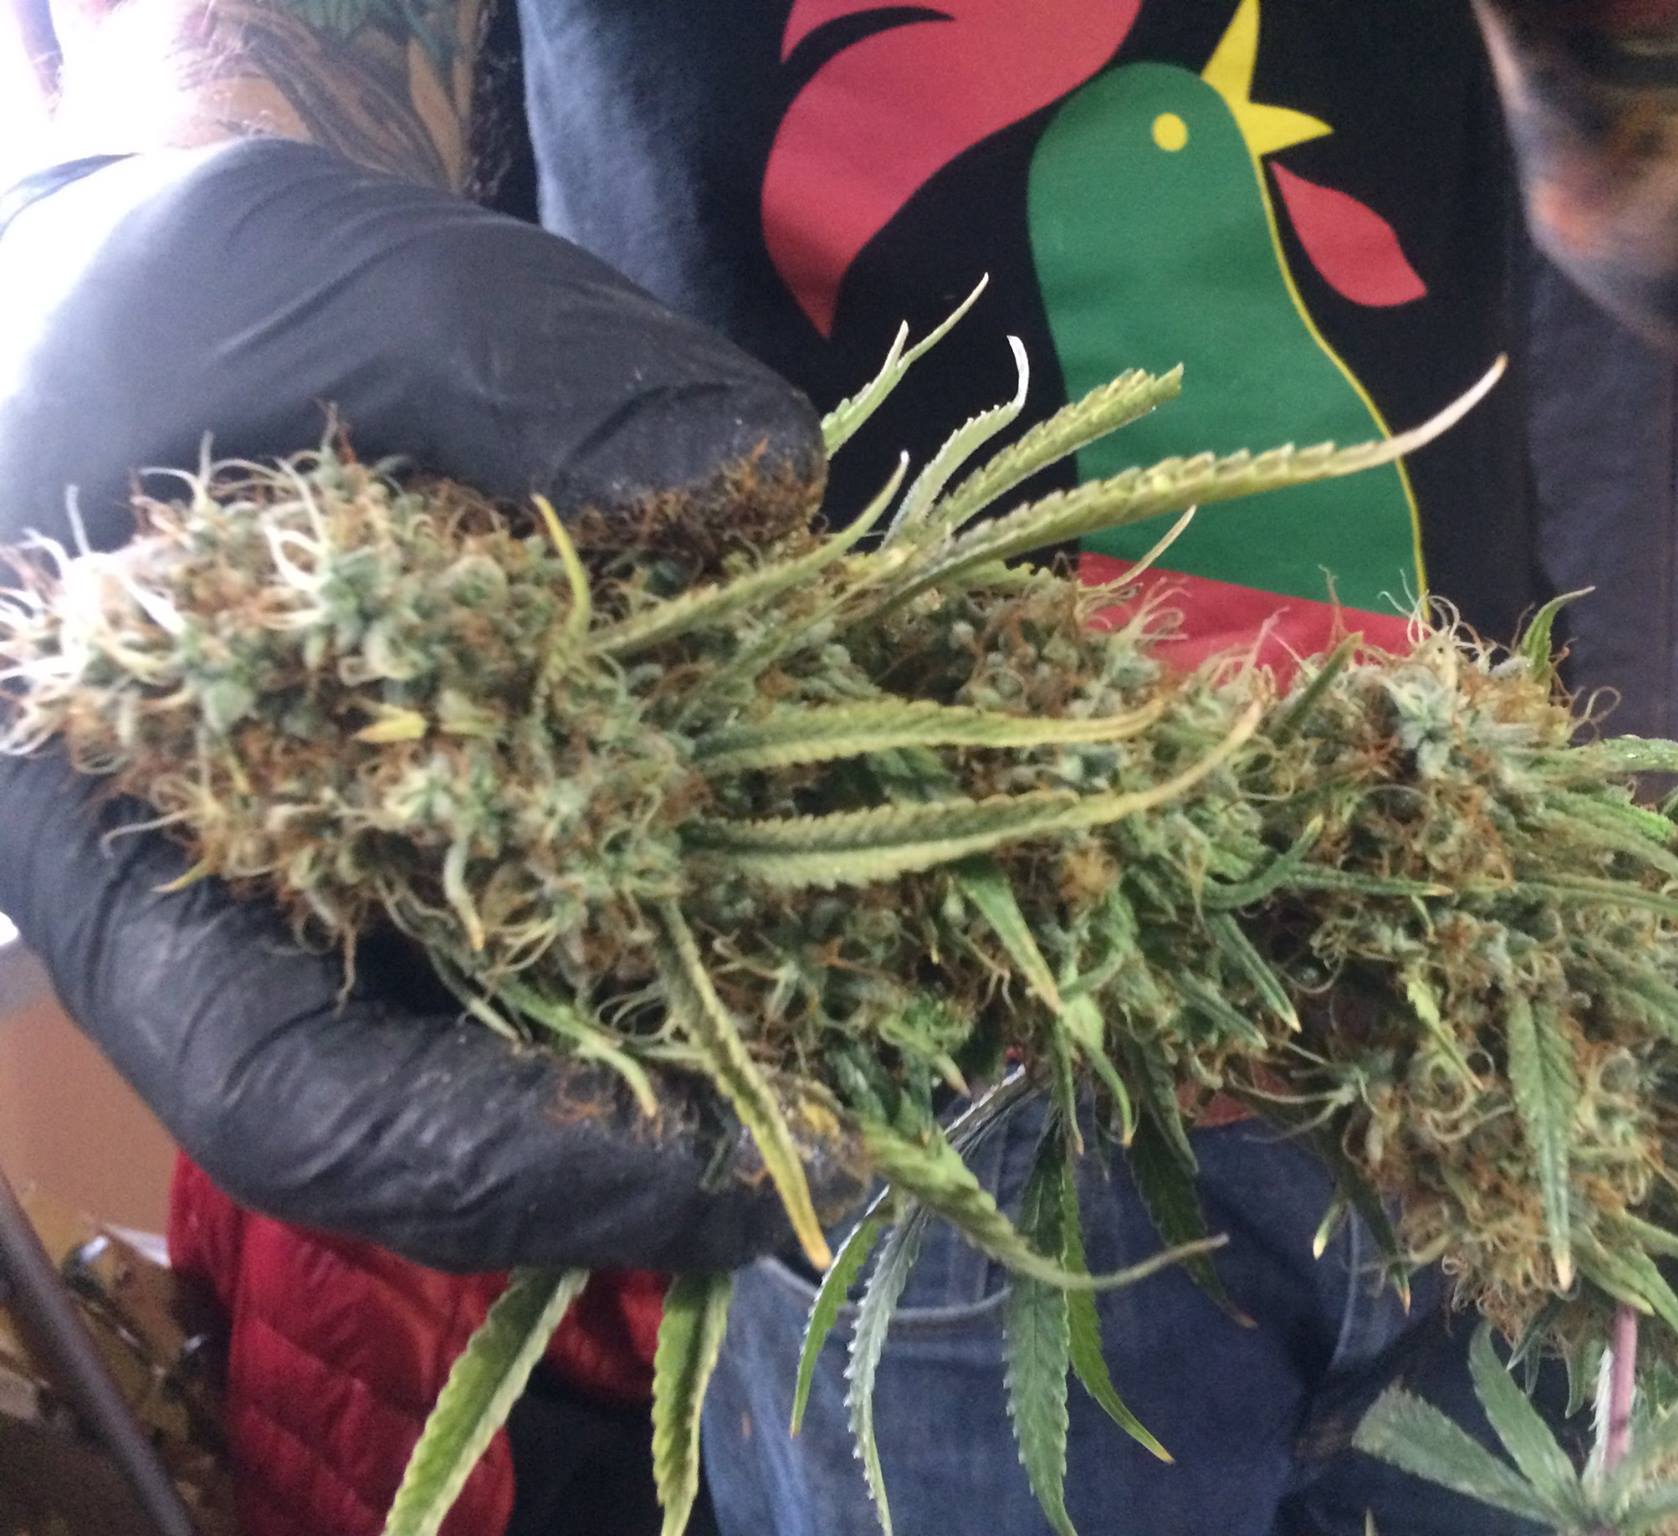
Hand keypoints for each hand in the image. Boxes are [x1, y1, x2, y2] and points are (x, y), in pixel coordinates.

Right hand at [0, 139, 860, 1272]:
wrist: (191, 294)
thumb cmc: (182, 295)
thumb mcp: (314, 284)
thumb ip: (498, 369)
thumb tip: (744, 483)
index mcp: (132, 848)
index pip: (287, 1090)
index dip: (485, 1159)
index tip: (702, 1154)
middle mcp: (272, 900)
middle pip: (456, 1100)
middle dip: (670, 1128)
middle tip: (890, 1117)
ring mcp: (400, 858)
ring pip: (558, 1014)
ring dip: (746, 1032)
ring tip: (931, 1023)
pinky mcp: (513, 794)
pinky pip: (632, 887)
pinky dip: (761, 893)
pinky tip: (899, 871)